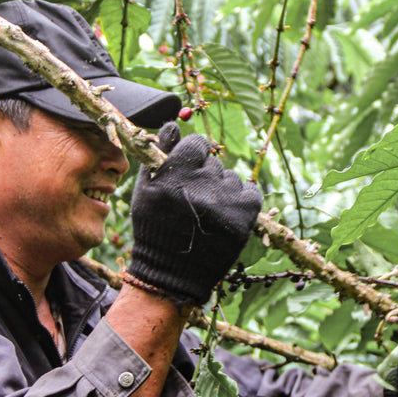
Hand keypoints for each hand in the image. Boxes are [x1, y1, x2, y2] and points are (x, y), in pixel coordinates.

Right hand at [127, 124, 262, 304]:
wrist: (171, 273)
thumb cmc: (154, 228)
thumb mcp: (146, 189)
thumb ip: (159, 153)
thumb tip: (174, 123)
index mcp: (175, 174)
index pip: (198, 143)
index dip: (193, 155)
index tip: (189, 170)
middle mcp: (202, 185)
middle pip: (214, 162)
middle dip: (205, 177)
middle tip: (193, 201)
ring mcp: (226, 201)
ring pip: (231, 178)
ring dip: (222, 190)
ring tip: (207, 213)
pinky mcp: (244, 217)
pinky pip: (251, 192)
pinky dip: (241, 200)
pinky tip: (226, 214)